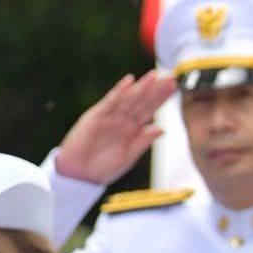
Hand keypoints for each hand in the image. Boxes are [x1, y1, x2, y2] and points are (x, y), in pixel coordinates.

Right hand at [54, 70, 176, 186]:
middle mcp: (122, 120)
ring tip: (154, 76)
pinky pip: (109, 102)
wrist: (79, 176)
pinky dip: (119, 91)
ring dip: (141, 87)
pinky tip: (129, 81)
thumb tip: (162, 128)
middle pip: (141, 101)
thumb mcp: (128, 157)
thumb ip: (143, 141)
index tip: (174, 87)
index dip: (161, 98)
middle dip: (155, 90)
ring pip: (128, 99)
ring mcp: (109, 117)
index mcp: (132, 129)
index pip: (149, 110)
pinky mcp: (95, 117)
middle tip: (170, 77)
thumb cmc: (103, 169)